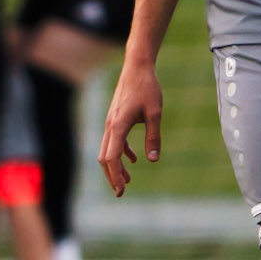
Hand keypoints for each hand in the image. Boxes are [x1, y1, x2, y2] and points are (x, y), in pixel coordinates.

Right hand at [98, 56, 162, 197]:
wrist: (137, 66)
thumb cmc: (147, 88)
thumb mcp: (155, 113)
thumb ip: (153, 136)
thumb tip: (153, 159)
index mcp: (118, 125)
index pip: (112, 158)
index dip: (116, 176)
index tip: (122, 190)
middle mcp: (110, 125)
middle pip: (105, 157)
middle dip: (112, 176)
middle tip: (121, 193)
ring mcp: (111, 121)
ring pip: (107, 150)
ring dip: (116, 166)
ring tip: (128, 181)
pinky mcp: (115, 118)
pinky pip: (114, 141)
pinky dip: (121, 153)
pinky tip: (135, 159)